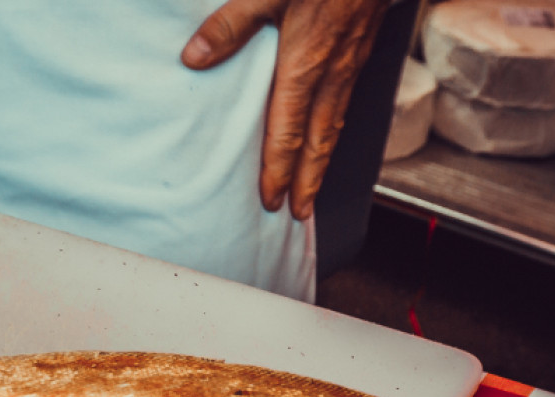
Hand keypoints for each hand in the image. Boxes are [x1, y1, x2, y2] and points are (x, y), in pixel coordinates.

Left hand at [181, 0, 390, 219]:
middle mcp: (331, 73)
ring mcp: (350, 63)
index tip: (270, 202)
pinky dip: (334, 130)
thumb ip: (231, 23)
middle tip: (297, 216)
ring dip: (321, 162)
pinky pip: (345, 103)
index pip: (287, 131)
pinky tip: (327, 135)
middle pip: (317, 141)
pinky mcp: (360, 50)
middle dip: (305, 182)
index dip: (277, 170)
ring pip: (335, 125)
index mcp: (305, 64)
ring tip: (312, 191)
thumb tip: (194, 58)